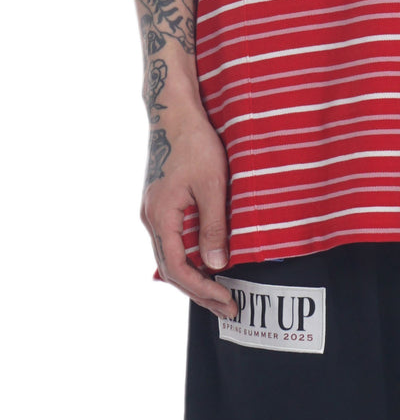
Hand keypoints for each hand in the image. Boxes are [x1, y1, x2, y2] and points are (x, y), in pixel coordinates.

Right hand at [141, 107, 236, 317]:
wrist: (173, 113)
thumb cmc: (195, 144)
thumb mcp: (212, 185)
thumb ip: (214, 226)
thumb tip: (219, 266)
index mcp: (161, 217)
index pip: (179, 270)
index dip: (203, 290)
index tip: (227, 300)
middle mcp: (151, 218)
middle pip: (172, 269)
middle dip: (200, 292)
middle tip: (228, 307)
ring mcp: (153, 211)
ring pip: (170, 256)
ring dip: (194, 277)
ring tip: (220, 291)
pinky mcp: (159, 203)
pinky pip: (171, 241)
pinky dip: (188, 258)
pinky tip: (205, 262)